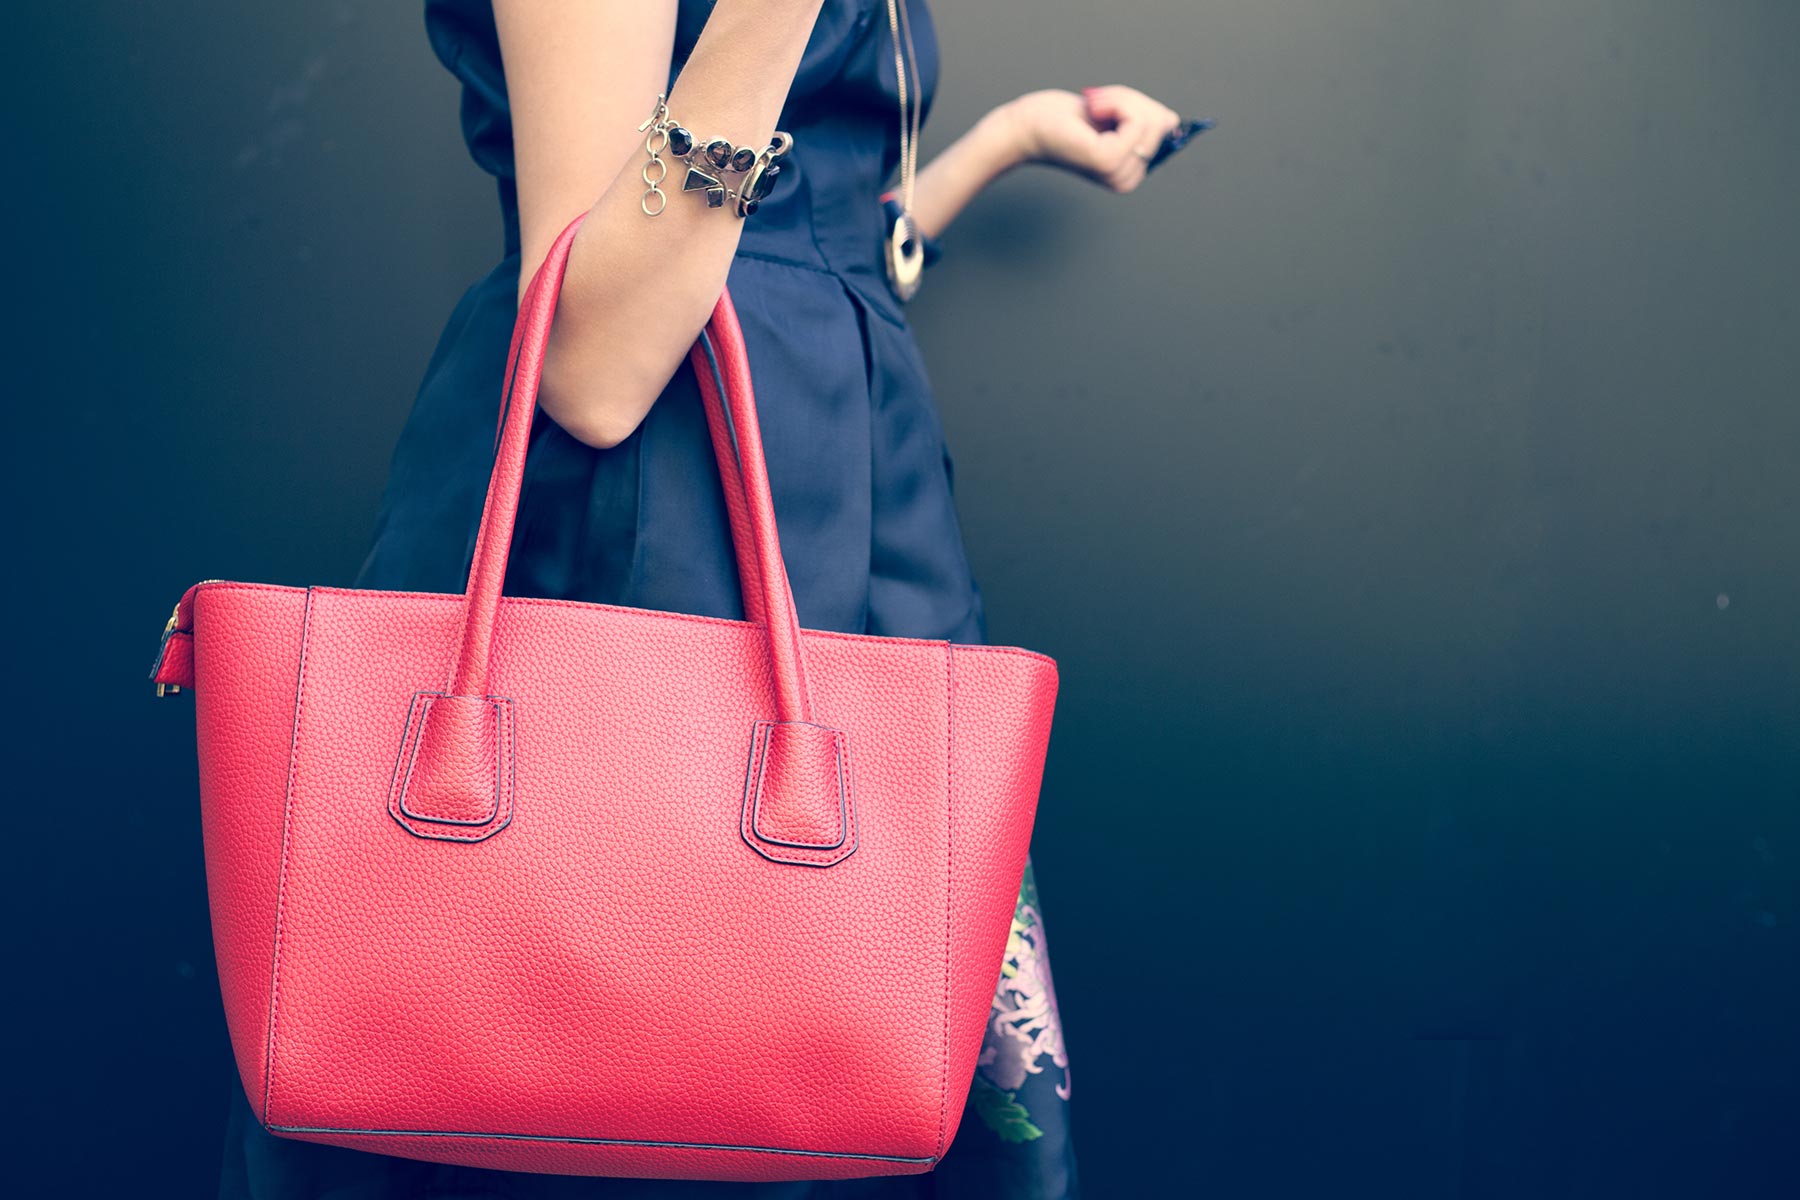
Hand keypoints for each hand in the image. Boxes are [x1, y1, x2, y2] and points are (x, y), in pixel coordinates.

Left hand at [995, 85, 1183, 193]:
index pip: (1166, 126)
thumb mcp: (1115, 114)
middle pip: (1160, 122)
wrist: (1028, 125)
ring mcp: (1118, 173)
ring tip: (1094, 107)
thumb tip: (1171, 121)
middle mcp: (1127, 179)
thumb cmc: (1066, 119)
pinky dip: (1116, 104)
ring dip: (1121, 100)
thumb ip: (1145, 118)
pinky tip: (1092, 111)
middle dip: (1131, 100)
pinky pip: (1135, 121)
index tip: (1108, 108)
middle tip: (1098, 104)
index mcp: (1132, 170)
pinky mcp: (1107, 161)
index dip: (1140, 105)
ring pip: (1149, 120)